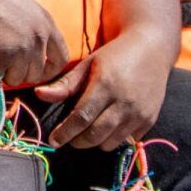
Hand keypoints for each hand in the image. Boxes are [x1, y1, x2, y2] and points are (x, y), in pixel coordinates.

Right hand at [0, 0, 68, 89]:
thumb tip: (34, 51)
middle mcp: (38, 38)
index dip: (50, 70)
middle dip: (20, 72)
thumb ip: (35, 28)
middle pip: (36, 73)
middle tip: (3, 59)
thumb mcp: (24, 7)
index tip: (38, 72)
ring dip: (3, 71)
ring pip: (17, 78)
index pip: (61, 57)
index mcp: (46, 24)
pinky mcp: (2, 59)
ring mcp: (21, 50)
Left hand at [32, 30, 169, 149]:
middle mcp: (124, 102)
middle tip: (69, 138)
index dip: (65, 132)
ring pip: (110, 143)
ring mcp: (139, 113)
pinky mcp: (149, 120)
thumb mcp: (88, 64)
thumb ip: (65, 84)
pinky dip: (115, 138)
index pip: (81, 118)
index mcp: (105, 85)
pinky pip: (127, 141)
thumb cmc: (114, 55)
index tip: (53, 140)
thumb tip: (39, 94)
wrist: (151, 48)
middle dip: (77, 141)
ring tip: (89, 131)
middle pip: (95, 135)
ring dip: (96, 141)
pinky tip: (109, 127)